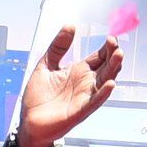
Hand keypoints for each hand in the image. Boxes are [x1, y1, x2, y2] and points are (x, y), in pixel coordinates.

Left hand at [12, 27, 126, 146]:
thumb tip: (69, 25)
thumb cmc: (38, 97)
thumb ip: (58, 47)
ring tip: (118, 56)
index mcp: (78, 72)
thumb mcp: (46, 65)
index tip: (111, 37)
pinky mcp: (80, 111)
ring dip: (113, 70)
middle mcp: (85, 83)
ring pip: (104, 82)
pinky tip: (110, 84)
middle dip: (112, 55)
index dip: (106, 47)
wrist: (29, 121)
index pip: (99, 57)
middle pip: (106, 67)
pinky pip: (95, 101)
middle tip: (114, 43)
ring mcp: (85, 97)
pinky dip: (103, 94)